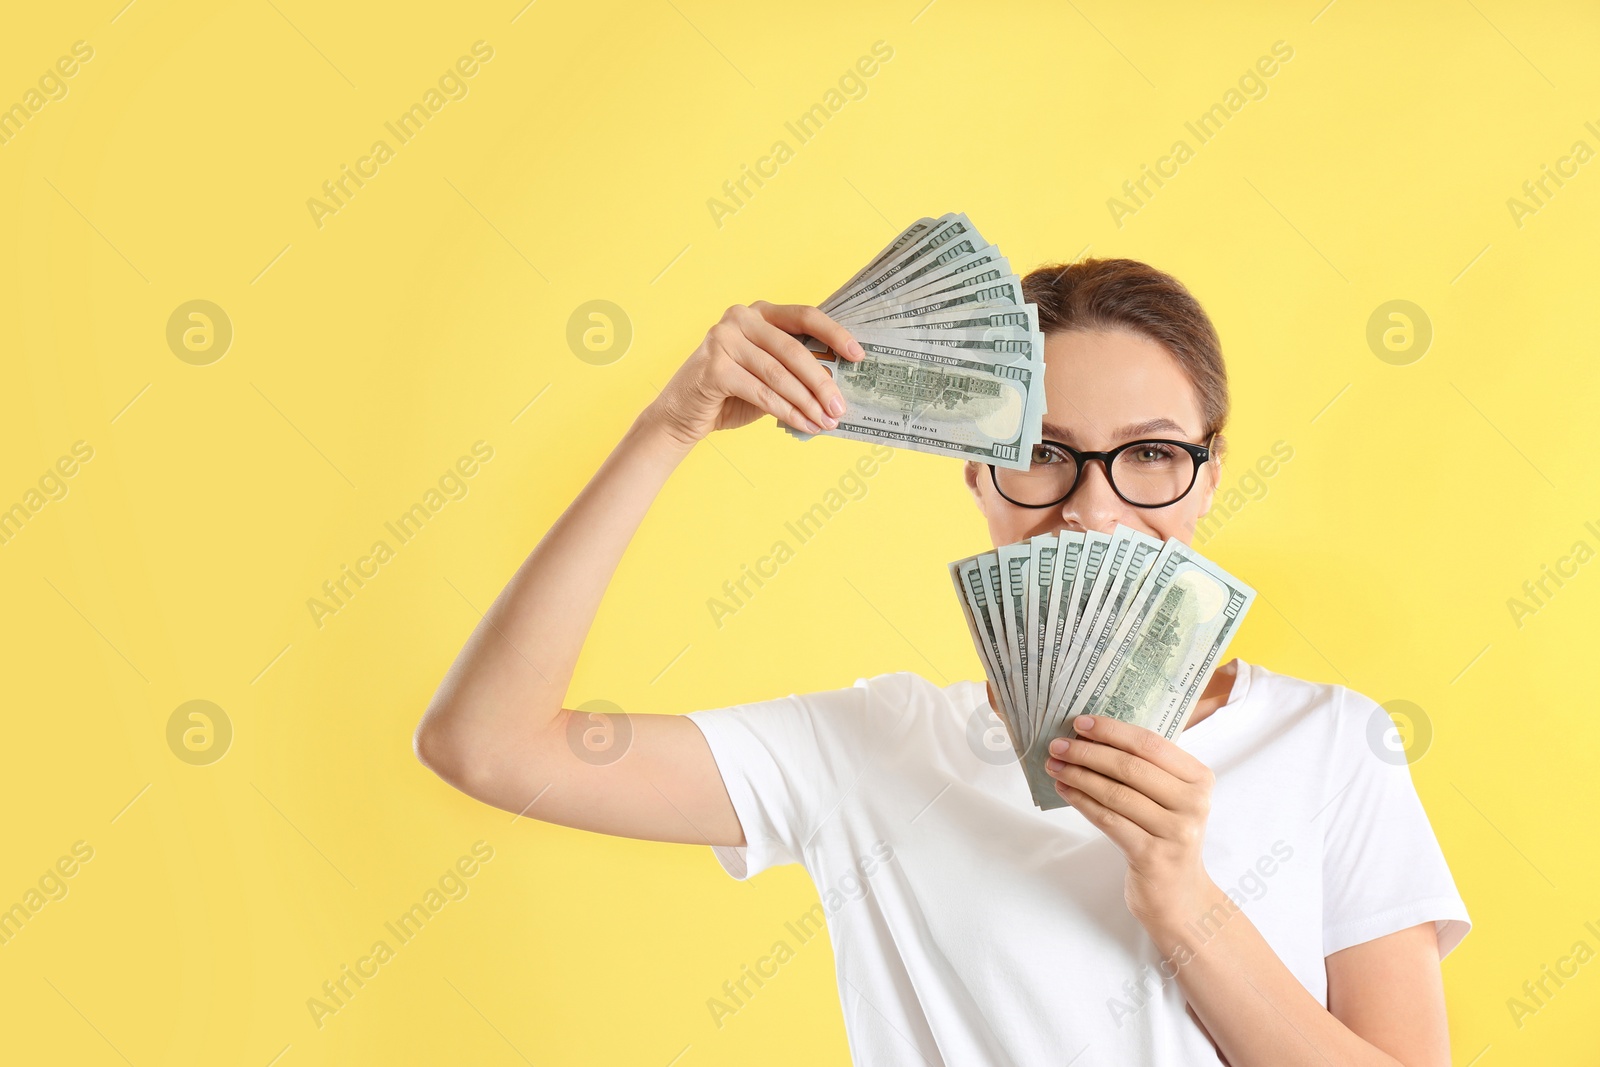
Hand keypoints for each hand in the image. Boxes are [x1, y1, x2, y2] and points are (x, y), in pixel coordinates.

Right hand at [643, 301, 863, 449]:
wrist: (680, 415)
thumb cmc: (729, 395)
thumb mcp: (767, 377)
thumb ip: (795, 372)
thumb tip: (838, 386)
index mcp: (759, 313)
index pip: (804, 316)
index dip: (834, 334)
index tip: (858, 355)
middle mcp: (740, 318)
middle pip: (794, 350)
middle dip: (823, 383)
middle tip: (841, 407)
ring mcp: (724, 340)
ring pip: (780, 374)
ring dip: (808, 403)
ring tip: (826, 422)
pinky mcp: (714, 367)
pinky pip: (762, 392)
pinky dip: (787, 412)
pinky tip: (804, 425)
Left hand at [1044, 714, 1217, 929]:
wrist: (1179, 895)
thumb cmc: (1166, 836)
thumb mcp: (1169, 798)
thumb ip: (1145, 768)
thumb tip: (1091, 736)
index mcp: (1199, 779)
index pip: (1151, 744)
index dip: (1113, 731)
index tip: (1081, 723)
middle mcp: (1193, 803)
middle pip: (1131, 767)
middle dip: (1088, 752)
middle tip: (1058, 745)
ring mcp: (1176, 831)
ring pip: (1116, 793)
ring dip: (1079, 776)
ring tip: (1054, 766)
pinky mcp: (1153, 855)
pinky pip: (1108, 820)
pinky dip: (1082, 802)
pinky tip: (1064, 790)